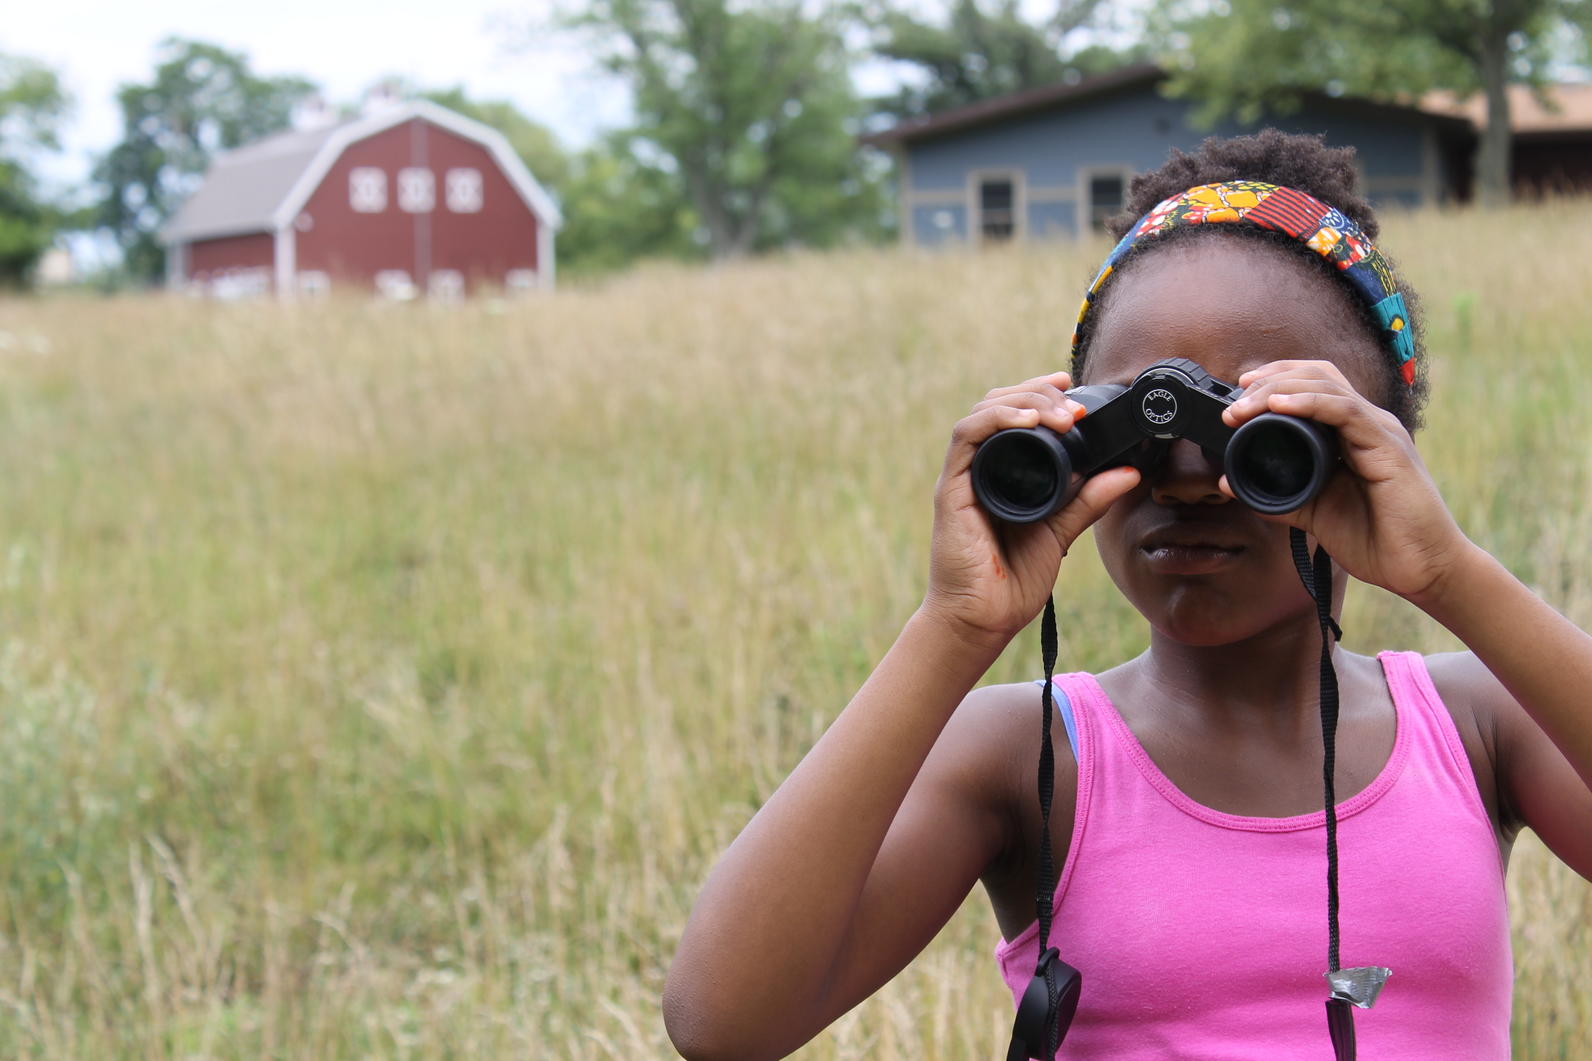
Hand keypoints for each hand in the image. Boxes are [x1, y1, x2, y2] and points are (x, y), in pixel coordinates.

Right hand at [922, 371, 1140, 647]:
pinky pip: (967, 437)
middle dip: (1037, 393)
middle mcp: (980, 467)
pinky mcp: (952, 488)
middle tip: (1072, 403)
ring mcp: (963, 476)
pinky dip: (997, 421)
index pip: (1015, 414)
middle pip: (999, 404)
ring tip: (1059, 413)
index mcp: (1002, 472)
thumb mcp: (1061, 531)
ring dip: (1024, 402)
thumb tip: (1128, 472)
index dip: (1041, 393)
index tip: (1072, 386)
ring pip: (984, 411)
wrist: (984, 618)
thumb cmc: (1013, 580)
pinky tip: (1028, 422)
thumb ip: (1089, 500)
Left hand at [1220, 360, 1469, 601]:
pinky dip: (1310, 403)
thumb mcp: (1314, 513)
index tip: (1238, 393)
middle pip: (1318, 375)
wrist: (1421, 569)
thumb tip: (1231, 483)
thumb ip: (1278, 497)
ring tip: (1245, 405)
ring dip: (1280, 389)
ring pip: (1328, 386)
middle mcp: (1368, 424)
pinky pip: (1346, 411)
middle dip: (1271, 378)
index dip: (1276, 379)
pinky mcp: (1389, 447)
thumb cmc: (1377, 540)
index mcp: (1352, 434)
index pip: (1315, 385)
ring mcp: (1380, 432)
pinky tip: (1280, 405)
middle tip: (1235, 399)